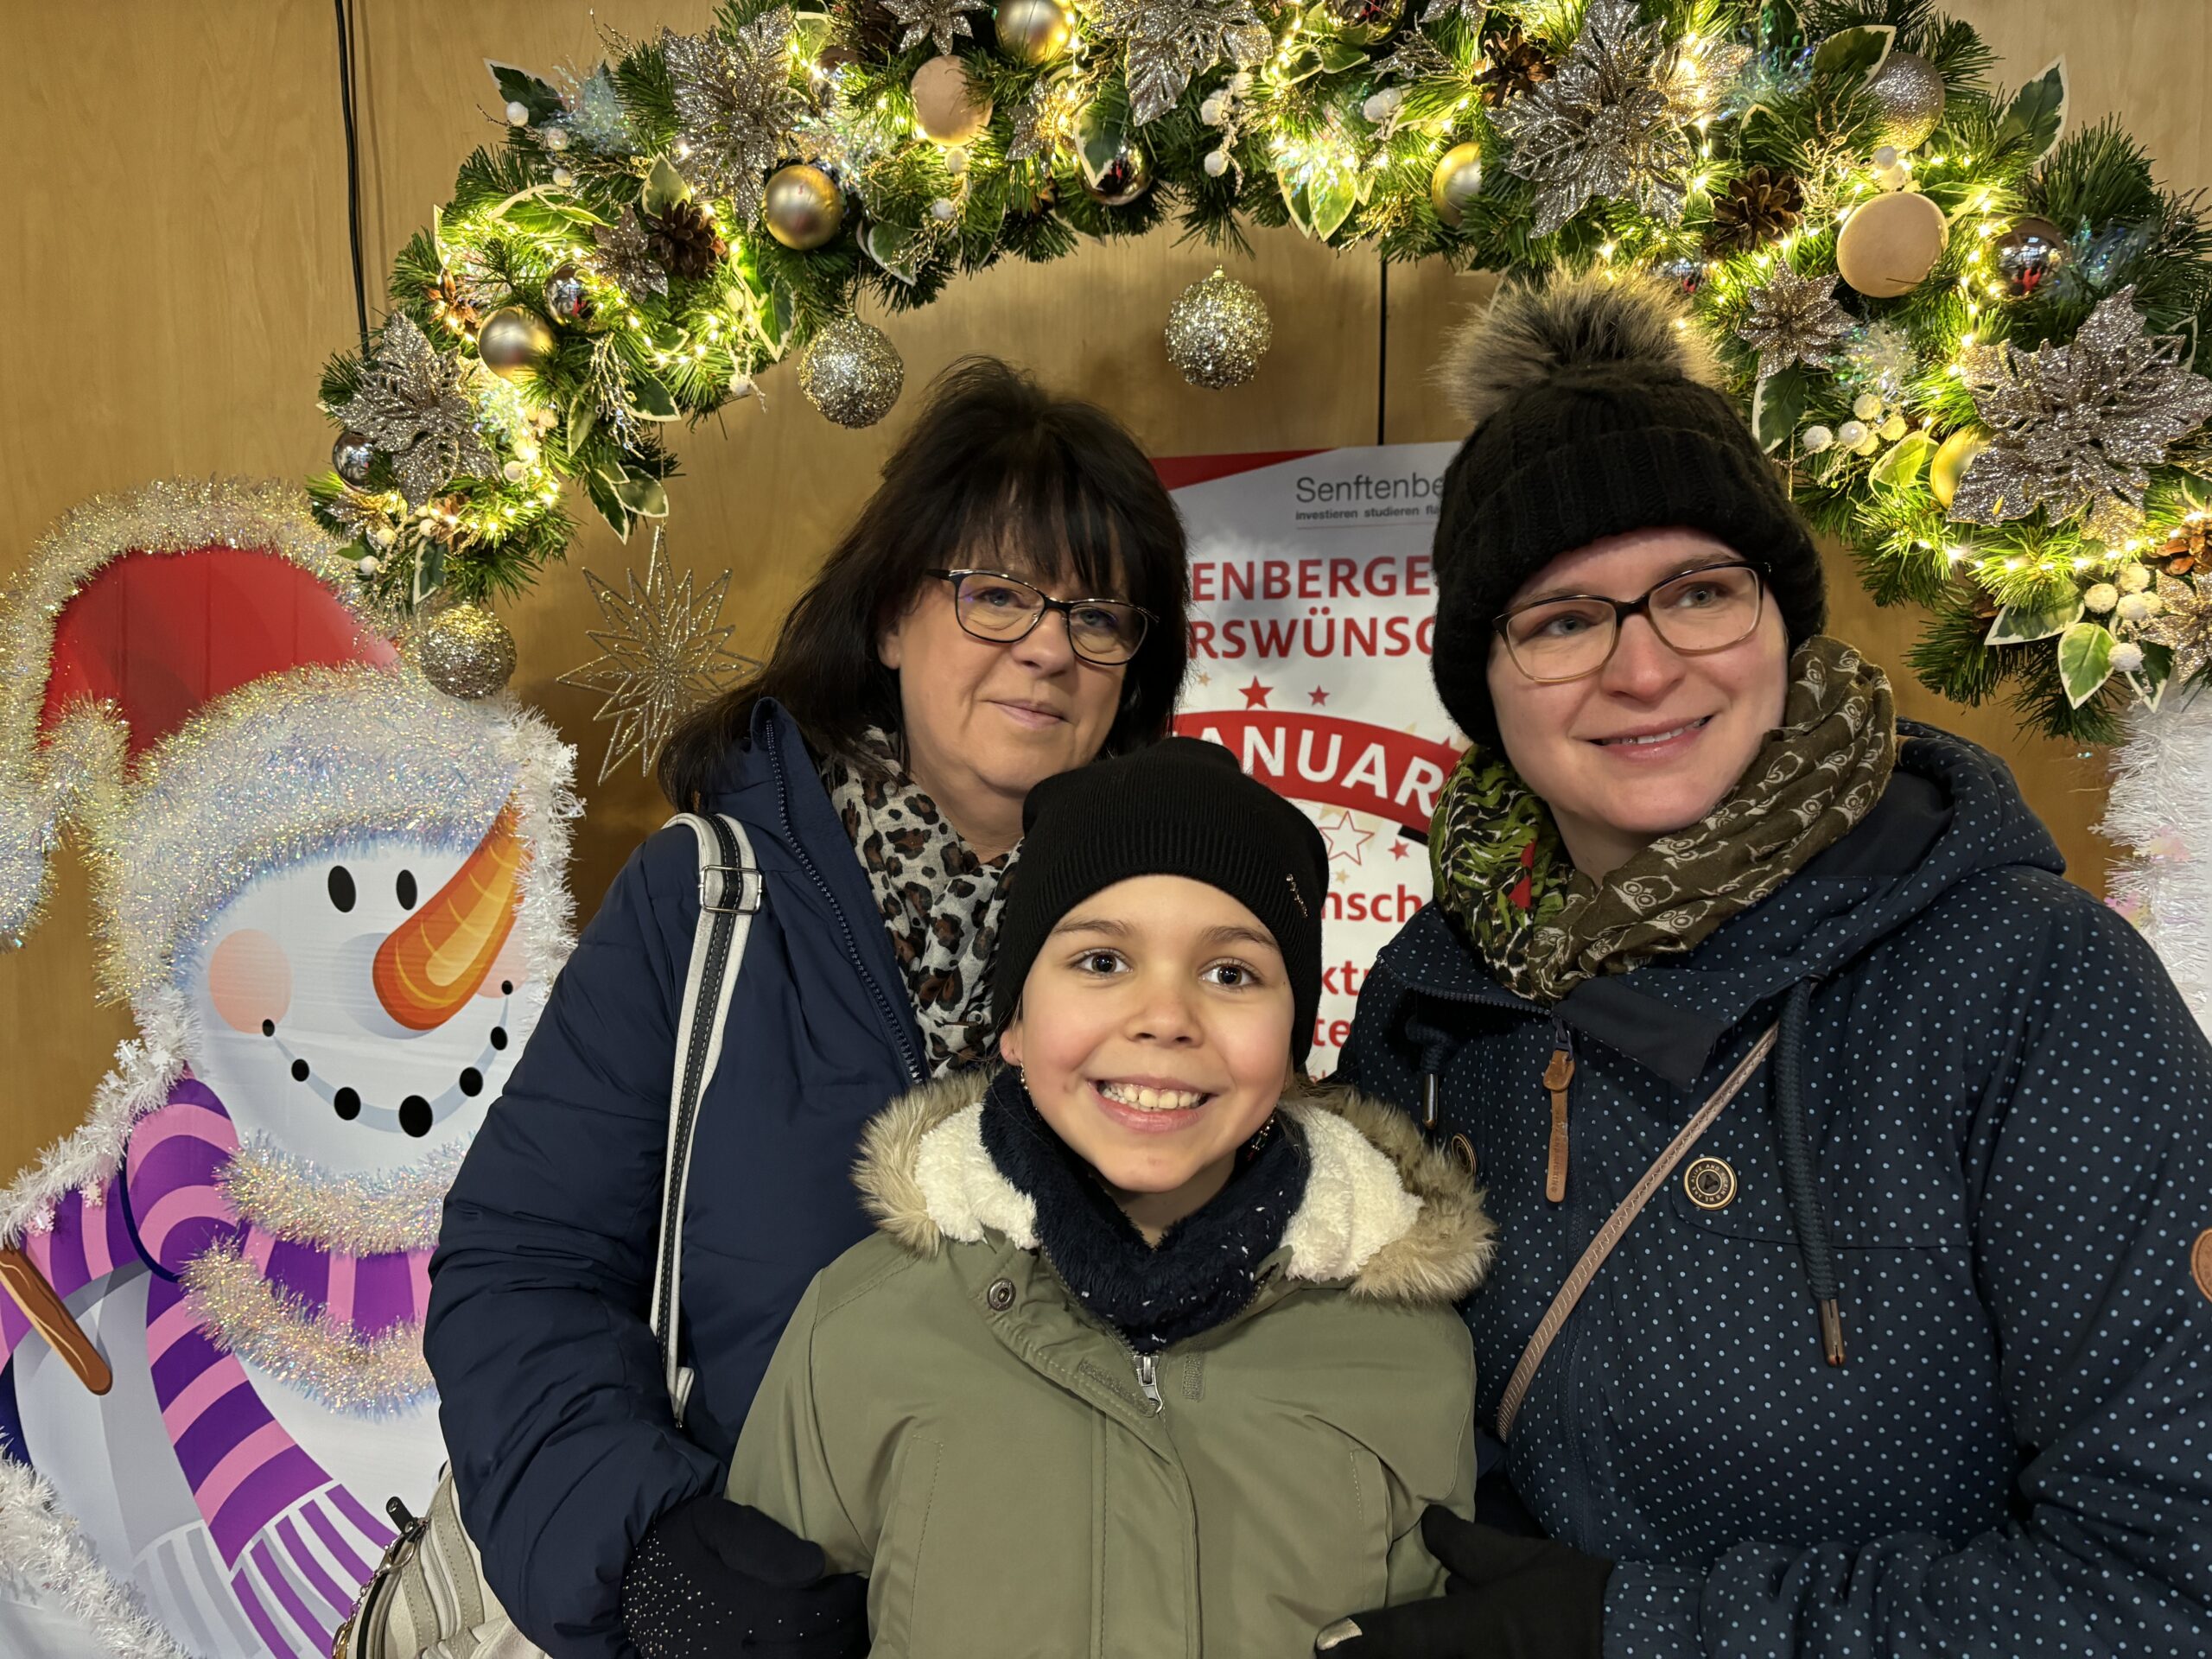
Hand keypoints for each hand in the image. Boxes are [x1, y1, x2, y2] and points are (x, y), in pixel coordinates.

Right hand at [621, 1494, 868, 1656]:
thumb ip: (759, 1541)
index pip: (798, 1615)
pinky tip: (817, 1647)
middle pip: (801, 1652)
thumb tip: (814, 1565)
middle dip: (839, 1630)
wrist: (628, 1575)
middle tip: (857, 1606)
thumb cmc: (678, 1541)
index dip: (835, 1602)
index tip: (854, 1581)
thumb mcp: (711, 1521)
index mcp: (725, 1606)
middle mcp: (724, 1648)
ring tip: (846, 1628)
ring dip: (827, 1652)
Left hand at [1313, 1505, 1611, 1658]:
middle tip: (1338, 1649)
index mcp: (1474, 1631)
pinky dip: (1444, 1657)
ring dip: (1410, 1655)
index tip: (1320, 1645)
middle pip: (1418, 1658)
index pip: (1409, 1635)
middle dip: (1380, 1653)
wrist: (1631, 1641)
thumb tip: (1426, 1522)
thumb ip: (1467, 1546)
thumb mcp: (1520, 1559)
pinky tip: (1444, 1643)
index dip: (1362, 1640)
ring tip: (1373, 1647)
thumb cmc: (1572, 1596)